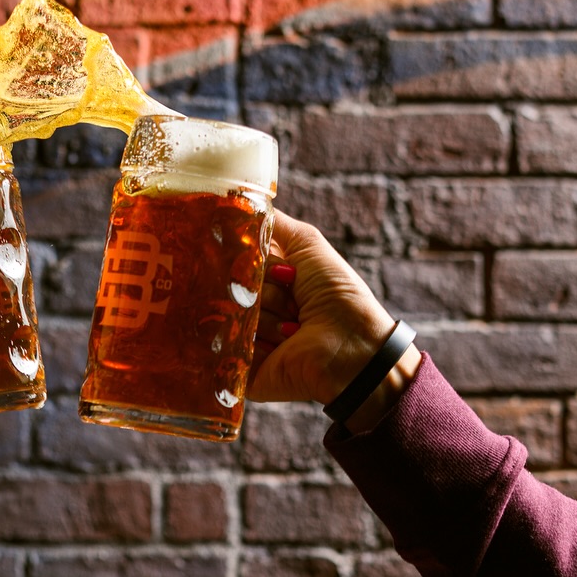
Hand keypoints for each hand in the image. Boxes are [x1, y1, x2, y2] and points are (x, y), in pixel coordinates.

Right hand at [248, 211, 419, 428]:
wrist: (353, 348)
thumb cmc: (339, 295)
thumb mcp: (308, 245)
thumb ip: (274, 224)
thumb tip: (241, 205)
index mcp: (269, 283)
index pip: (237, 259)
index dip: (249, 257)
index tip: (270, 261)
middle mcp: (256, 310)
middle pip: (230, 285)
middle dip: (261, 286)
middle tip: (291, 296)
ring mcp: (247, 340)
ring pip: (228, 314)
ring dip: (264, 316)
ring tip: (293, 327)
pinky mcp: (241, 370)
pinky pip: (223, 348)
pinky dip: (251, 341)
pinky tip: (281, 342)